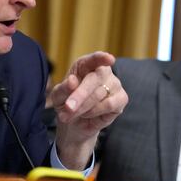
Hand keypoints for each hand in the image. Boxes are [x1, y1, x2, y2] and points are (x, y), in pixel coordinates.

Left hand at [51, 51, 127, 169]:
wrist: (75, 123)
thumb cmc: (66, 103)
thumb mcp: (58, 97)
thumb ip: (63, 88)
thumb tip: (72, 81)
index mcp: (86, 64)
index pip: (95, 58)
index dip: (102, 58)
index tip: (109, 59)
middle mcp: (103, 71)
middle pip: (94, 79)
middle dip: (79, 95)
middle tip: (68, 107)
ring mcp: (115, 84)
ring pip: (99, 95)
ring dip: (82, 107)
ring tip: (72, 114)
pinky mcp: (122, 98)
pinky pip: (109, 105)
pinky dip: (95, 111)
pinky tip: (88, 114)